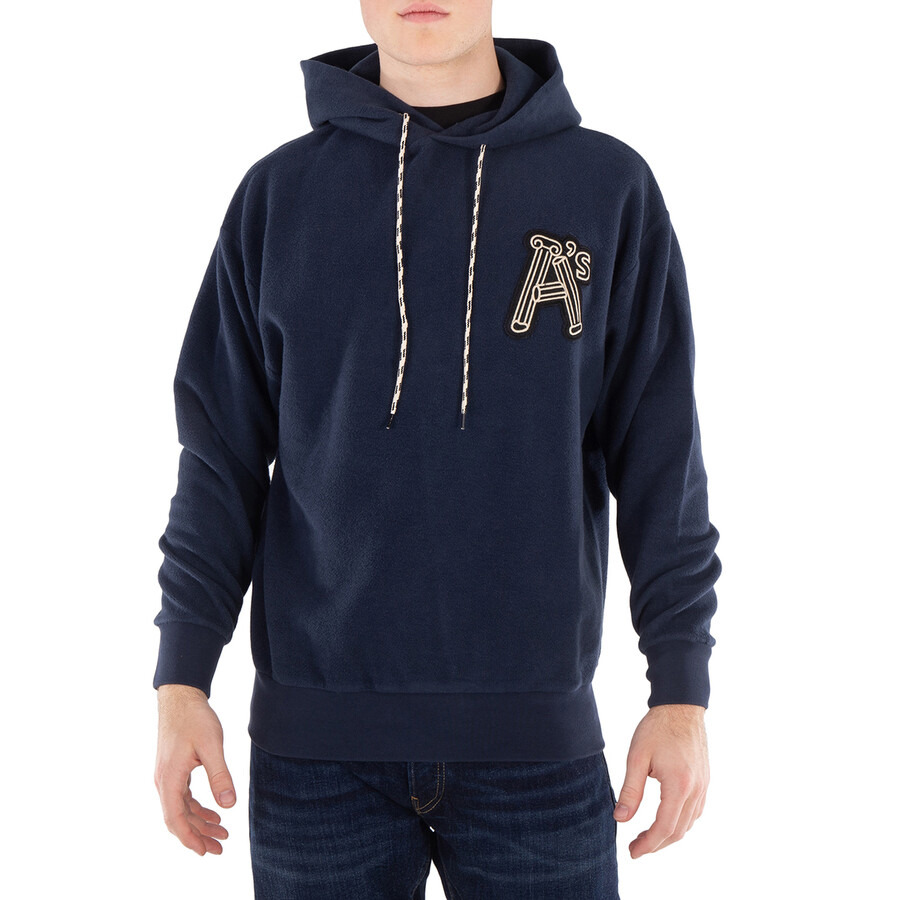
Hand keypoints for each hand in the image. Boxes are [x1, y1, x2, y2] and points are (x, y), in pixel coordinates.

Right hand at [154, 684, 235, 855]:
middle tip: (220, 847)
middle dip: (198, 835)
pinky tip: (212, 811)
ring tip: (222, 832)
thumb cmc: (194, 718)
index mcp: (169, 779)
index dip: (190, 838)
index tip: (206, 851)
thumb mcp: (211, 746)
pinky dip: (196, 807)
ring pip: (181, 809)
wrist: (180, 696)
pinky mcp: (173, 769)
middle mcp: (164, 781)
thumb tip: (229, 804)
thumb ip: (220, 775)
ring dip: (199, 822)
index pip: (176, 819)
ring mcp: (167, 775)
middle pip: (178, 818)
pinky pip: (182, 797)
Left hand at [613, 703, 708, 857]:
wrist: (681, 706)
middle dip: (656, 844)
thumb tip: (621, 819)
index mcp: (679, 785)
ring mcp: (704, 786)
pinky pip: (695, 811)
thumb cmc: (657, 728)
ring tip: (647, 836)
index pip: (664, 828)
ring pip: (688, 823)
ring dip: (669, 835)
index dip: (648, 844)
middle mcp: (696, 790)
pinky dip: (680, 822)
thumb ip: (630, 790)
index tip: (632, 852)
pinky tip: (666, 819)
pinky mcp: (705, 780)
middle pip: (678, 831)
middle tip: (635, 848)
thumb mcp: (637, 757)